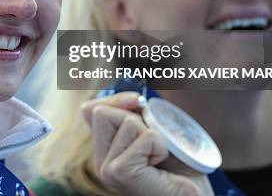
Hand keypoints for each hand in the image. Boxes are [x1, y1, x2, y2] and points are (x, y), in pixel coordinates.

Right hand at [81, 92, 213, 195]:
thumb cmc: (182, 167)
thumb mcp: (156, 130)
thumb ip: (139, 114)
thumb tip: (135, 98)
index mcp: (105, 150)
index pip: (89, 110)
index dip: (113, 100)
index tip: (137, 103)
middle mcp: (100, 161)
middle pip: (101, 111)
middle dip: (134, 117)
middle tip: (152, 144)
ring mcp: (107, 169)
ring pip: (126, 121)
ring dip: (151, 133)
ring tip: (158, 157)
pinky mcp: (119, 173)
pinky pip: (144, 138)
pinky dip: (160, 145)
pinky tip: (160, 165)